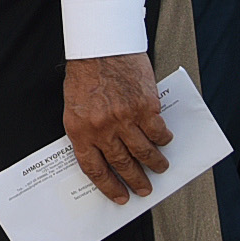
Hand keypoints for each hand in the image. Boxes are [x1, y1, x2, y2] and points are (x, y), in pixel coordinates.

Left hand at [64, 52, 171, 203]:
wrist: (102, 45)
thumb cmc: (86, 71)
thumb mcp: (74, 106)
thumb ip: (87, 130)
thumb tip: (104, 153)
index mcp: (80, 130)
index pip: (94, 168)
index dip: (109, 186)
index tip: (120, 196)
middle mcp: (102, 128)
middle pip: (122, 164)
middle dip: (135, 180)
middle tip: (144, 189)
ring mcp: (125, 119)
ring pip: (144, 152)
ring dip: (155, 163)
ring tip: (160, 168)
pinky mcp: (145, 107)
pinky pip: (158, 132)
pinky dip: (163, 139)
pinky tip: (165, 141)